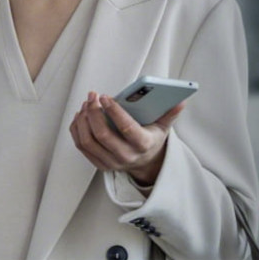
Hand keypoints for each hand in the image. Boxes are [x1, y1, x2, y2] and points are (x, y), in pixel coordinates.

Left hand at [69, 91, 183, 185]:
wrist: (145, 163)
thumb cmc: (151, 139)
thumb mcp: (163, 127)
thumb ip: (170, 114)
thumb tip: (181, 101)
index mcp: (143, 145)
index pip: (126, 128)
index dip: (114, 111)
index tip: (105, 96)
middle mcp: (126, 156)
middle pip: (102, 135)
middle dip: (93, 112)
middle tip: (92, 96)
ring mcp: (111, 162)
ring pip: (88, 141)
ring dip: (83, 120)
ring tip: (86, 104)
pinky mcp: (99, 164)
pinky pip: (81, 146)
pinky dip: (77, 128)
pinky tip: (80, 115)